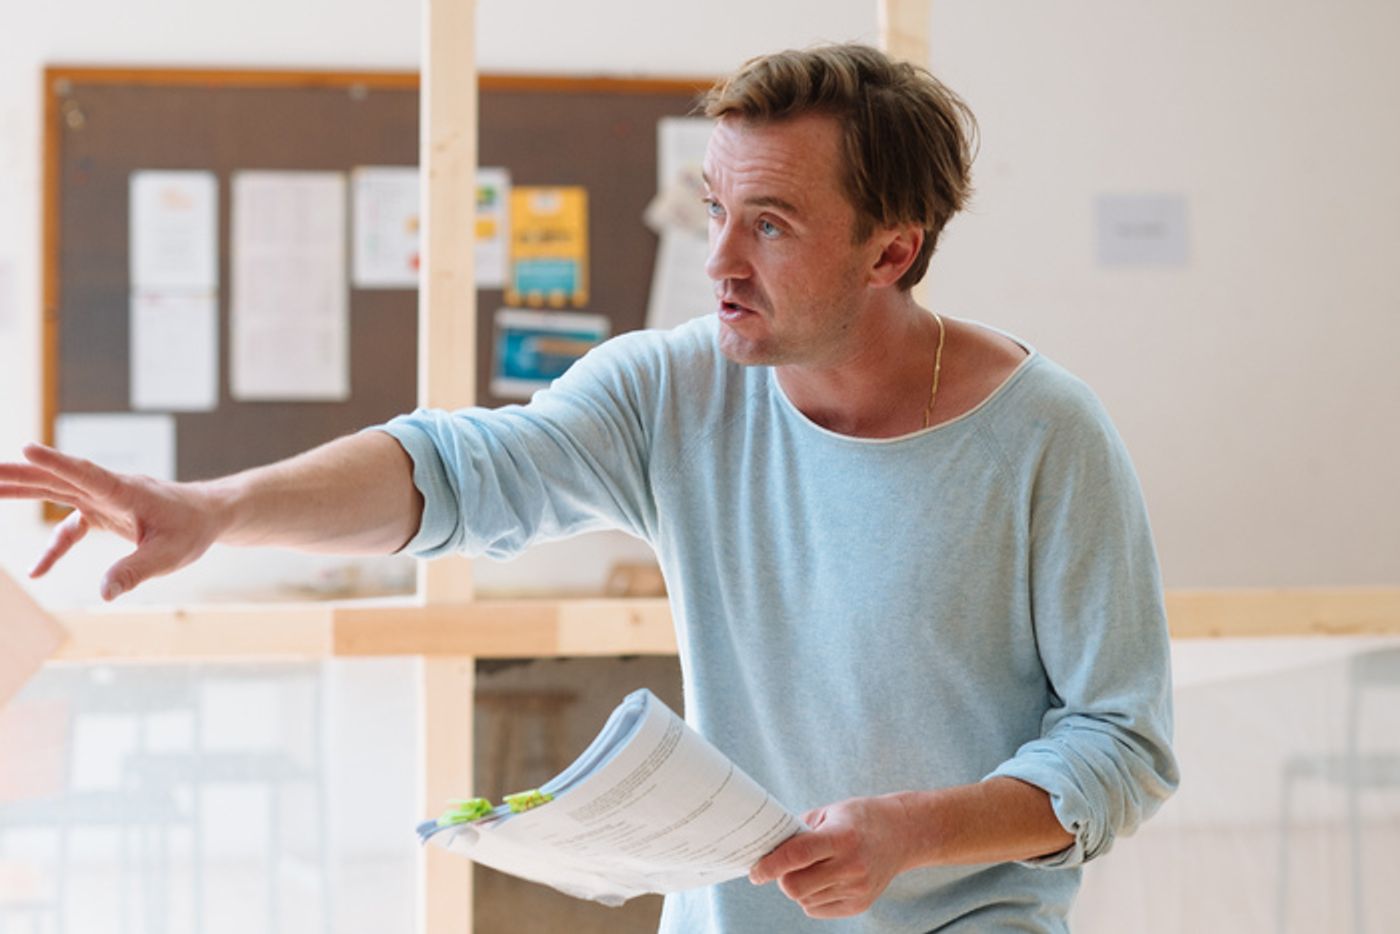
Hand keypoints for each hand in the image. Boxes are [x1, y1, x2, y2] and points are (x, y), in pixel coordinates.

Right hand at [0, 443, 225, 599]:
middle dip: (20, 474)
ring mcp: (103, 499)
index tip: (27, 447)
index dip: (56, 462)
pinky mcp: (102, 512)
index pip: (86, 473)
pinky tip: (37, 572)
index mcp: (126, 491)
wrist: (208, 515)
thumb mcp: (170, 555)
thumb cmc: (192, 529)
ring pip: (56, 491)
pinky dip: (54, 546)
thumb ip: (135, 571)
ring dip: (21, 490)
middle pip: (57, 478)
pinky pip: (70, 528)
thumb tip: (103, 594)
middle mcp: (109, 489)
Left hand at [749, 794, 913, 918]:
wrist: (902, 834)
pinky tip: (825, 879)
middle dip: (782, 878)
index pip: (796, 857)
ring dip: (799, 886)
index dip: (770, 866)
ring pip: (804, 900)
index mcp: (841, 837)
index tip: (755, 872)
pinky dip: (812, 896)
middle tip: (786, 865)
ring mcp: (857, 889)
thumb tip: (768, 849)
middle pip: (795, 887)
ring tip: (815, 866)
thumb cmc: (859, 818)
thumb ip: (799, 832)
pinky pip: (816, 909)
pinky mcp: (859, 905)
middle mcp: (851, 866)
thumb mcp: (829, 813)